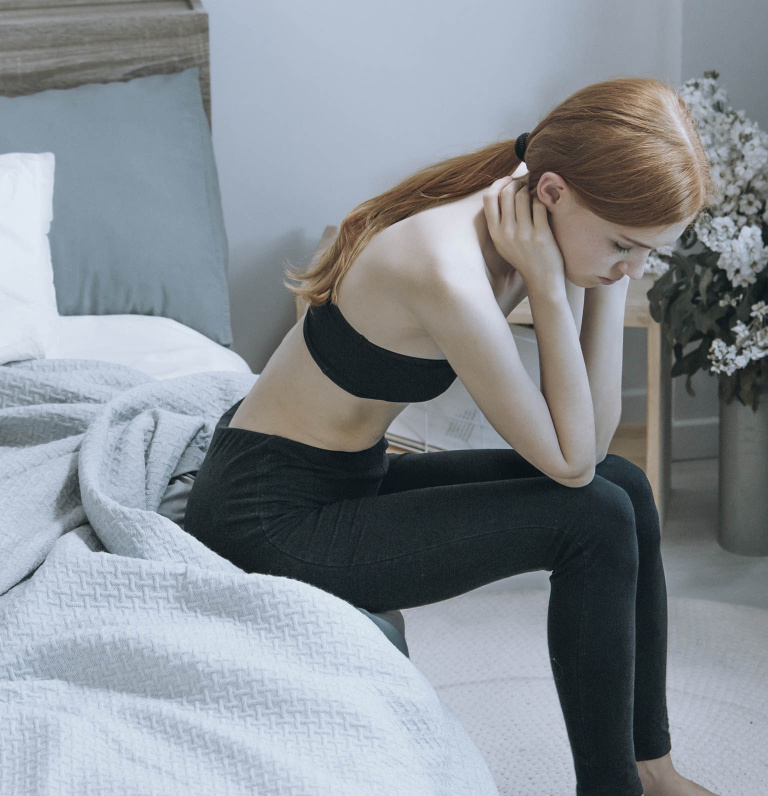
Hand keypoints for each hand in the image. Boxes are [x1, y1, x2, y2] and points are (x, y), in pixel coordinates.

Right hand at [483, 175, 566, 294]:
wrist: (542, 279)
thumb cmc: (524, 257)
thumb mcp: (503, 242)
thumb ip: (500, 220)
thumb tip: (503, 189)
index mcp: (495, 233)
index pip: (489, 198)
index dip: (499, 184)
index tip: (509, 180)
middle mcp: (506, 233)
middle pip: (507, 193)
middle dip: (518, 184)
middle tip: (526, 186)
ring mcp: (523, 234)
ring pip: (523, 196)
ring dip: (531, 190)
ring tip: (536, 195)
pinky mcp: (541, 235)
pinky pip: (540, 205)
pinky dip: (543, 200)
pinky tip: (545, 204)